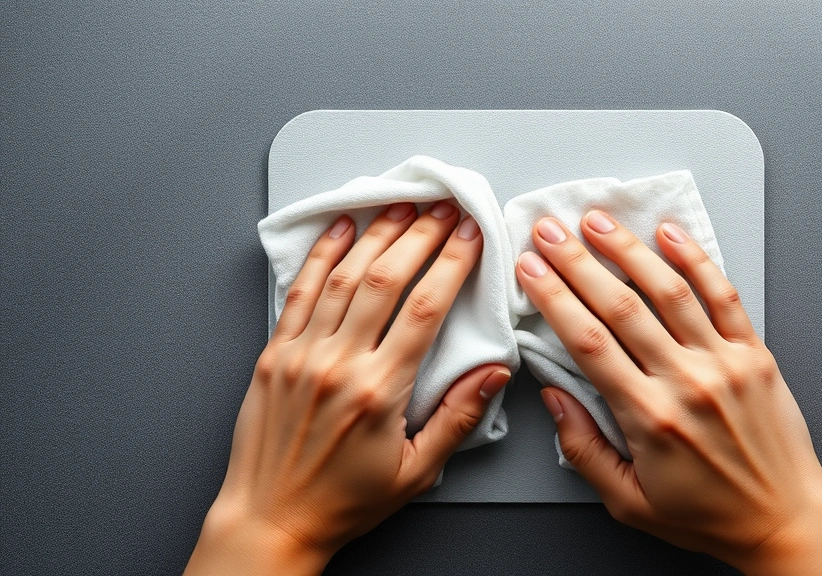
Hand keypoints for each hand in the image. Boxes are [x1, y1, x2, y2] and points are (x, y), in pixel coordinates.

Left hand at [185, 202, 509, 574]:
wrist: (270, 520)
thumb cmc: (342, 502)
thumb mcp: (416, 473)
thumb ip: (457, 418)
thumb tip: (493, 373)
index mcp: (379, 391)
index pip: (425, 308)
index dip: (452, 263)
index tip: (470, 234)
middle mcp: (338, 364)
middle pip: (386, 279)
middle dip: (420, 234)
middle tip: (443, 207)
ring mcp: (301, 355)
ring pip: (343, 277)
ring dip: (376, 235)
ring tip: (401, 205)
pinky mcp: (273, 355)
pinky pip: (298, 293)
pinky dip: (319, 256)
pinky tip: (339, 229)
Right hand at [516, 211, 821, 574]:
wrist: (785, 519)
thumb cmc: (707, 515)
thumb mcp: (628, 502)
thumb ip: (584, 450)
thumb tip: (554, 397)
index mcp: (649, 417)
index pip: (588, 342)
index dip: (554, 298)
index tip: (530, 269)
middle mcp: (686, 381)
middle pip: (620, 306)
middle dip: (577, 262)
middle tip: (550, 231)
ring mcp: (724, 363)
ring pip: (669, 291)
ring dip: (629, 249)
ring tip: (598, 221)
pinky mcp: (754, 354)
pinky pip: (723, 296)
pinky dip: (697, 260)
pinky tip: (670, 234)